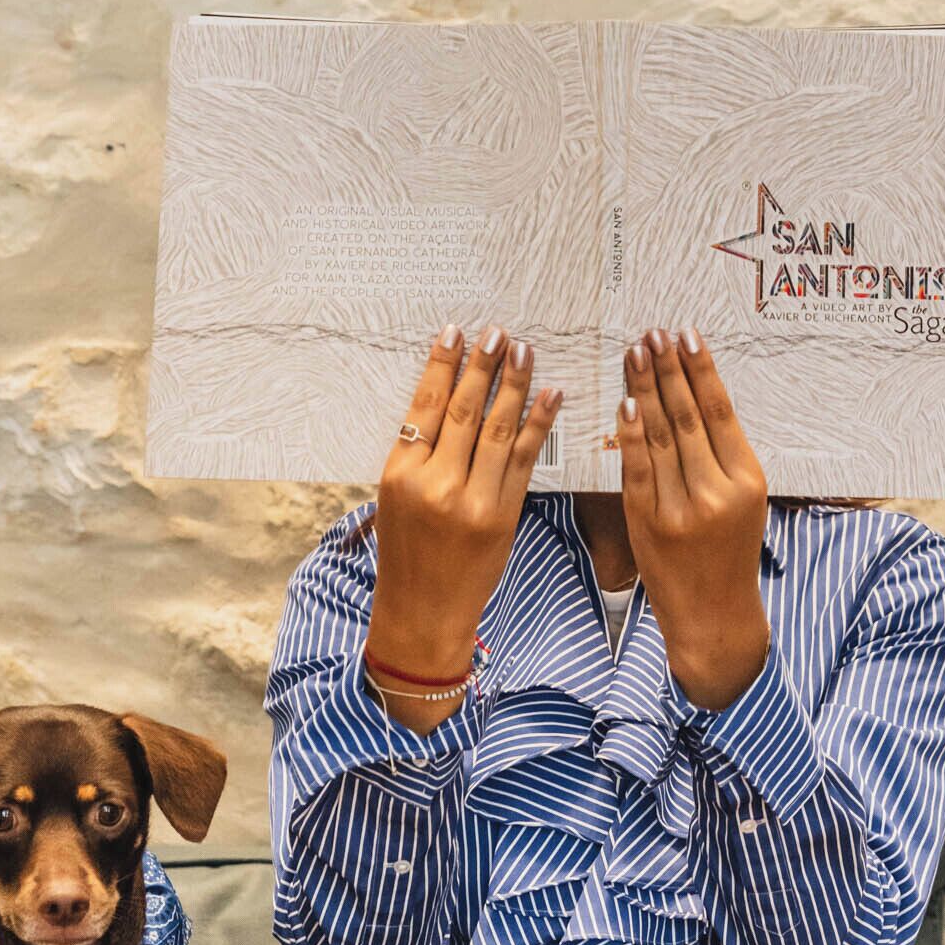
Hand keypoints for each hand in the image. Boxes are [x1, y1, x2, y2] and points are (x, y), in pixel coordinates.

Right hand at [366, 326, 561, 728]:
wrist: (423, 612)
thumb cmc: (404, 553)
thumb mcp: (393, 499)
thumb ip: (416, 454)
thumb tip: (444, 401)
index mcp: (400, 474)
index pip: (425, 406)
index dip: (442, 366)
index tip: (455, 333)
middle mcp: (435, 484)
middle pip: (464, 411)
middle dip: (483, 366)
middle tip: (498, 332)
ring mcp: (471, 501)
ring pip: (497, 429)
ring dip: (514, 385)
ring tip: (524, 352)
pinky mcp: (502, 516)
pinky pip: (524, 460)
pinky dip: (538, 424)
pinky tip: (550, 395)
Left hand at [616, 328, 770, 711]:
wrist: (714, 616)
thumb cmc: (728, 553)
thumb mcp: (745, 504)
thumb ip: (724, 457)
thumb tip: (696, 396)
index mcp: (748, 481)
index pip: (720, 412)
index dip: (700, 370)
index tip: (685, 336)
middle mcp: (717, 492)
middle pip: (689, 416)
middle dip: (668, 370)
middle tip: (653, 333)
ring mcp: (681, 509)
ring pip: (661, 435)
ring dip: (645, 389)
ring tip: (635, 353)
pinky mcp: (649, 523)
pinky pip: (636, 469)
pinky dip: (629, 433)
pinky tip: (624, 402)